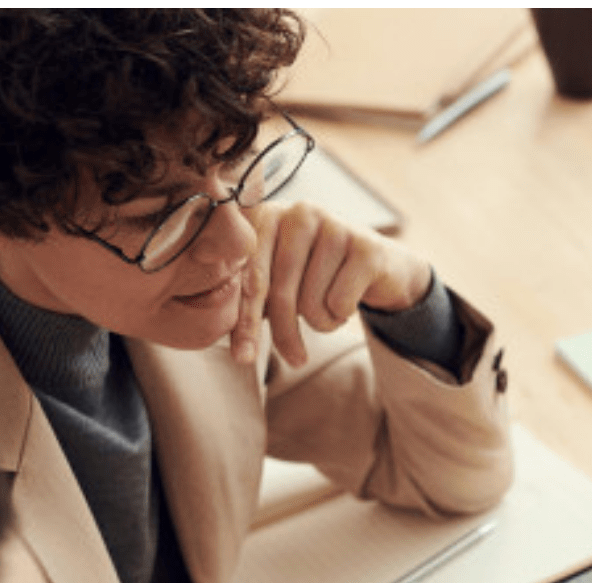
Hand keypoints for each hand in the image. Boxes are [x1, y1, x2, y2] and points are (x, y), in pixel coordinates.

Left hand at [230, 201, 433, 366]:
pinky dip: (342, 315)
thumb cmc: (316, 276)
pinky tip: (348, 301)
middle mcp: (299, 213)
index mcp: (267, 216)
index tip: (242, 357)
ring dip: (321, 322)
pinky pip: (340, 302)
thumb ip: (248, 291)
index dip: (245, 321)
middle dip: (286, 333)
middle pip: (280, 292)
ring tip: (330, 309)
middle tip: (295, 360)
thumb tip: (212, 329)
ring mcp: (336, 225)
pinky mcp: (366, 246)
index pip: (250, 278)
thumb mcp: (278, 279)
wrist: (379, 267)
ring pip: (312, 302)